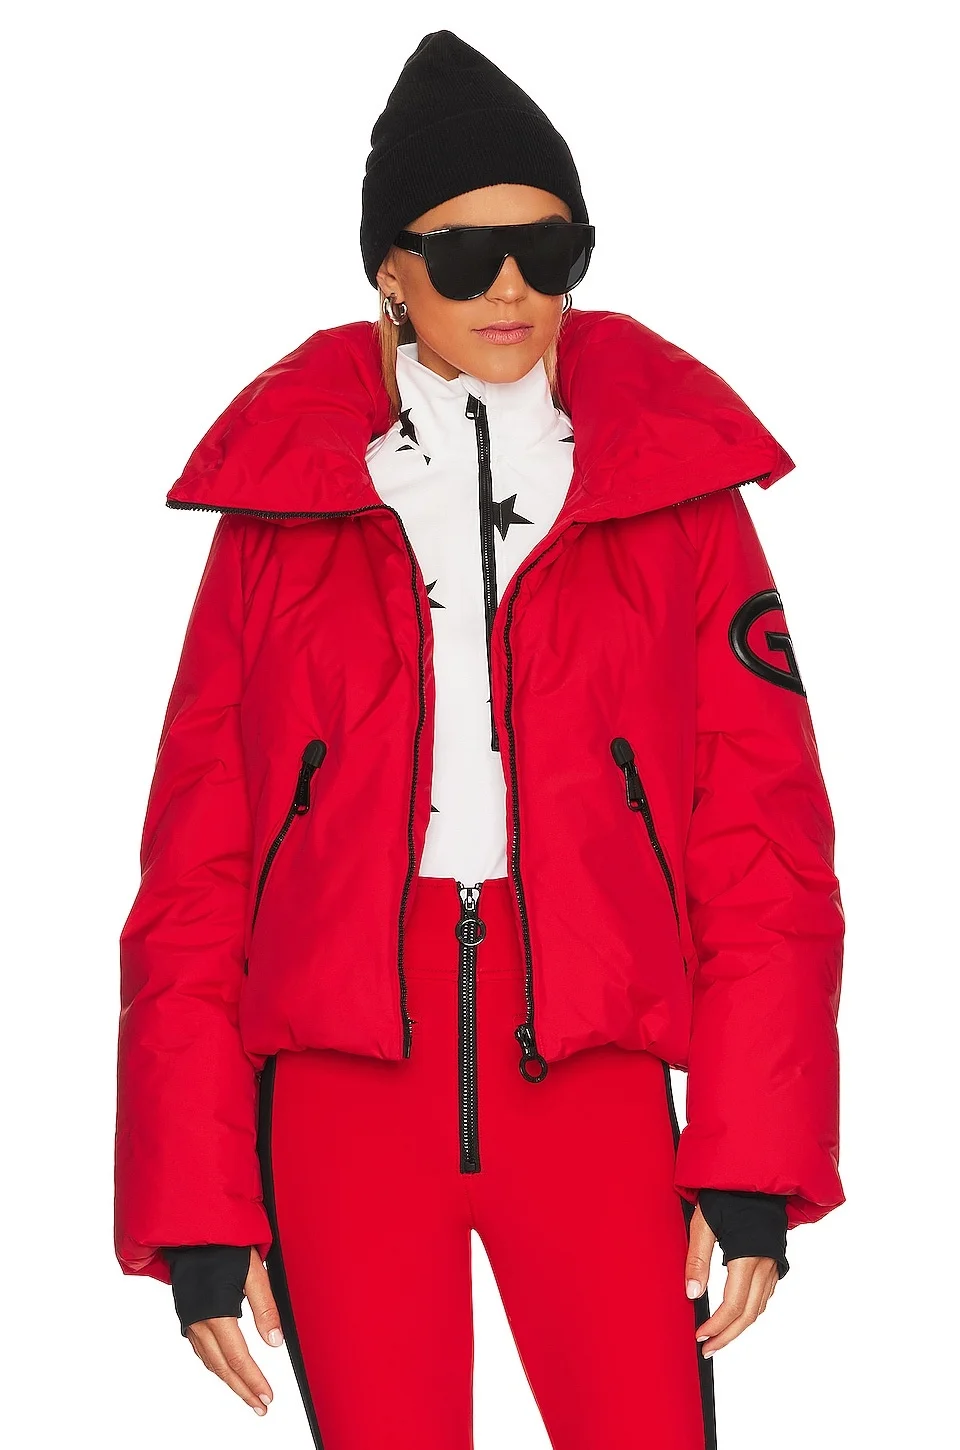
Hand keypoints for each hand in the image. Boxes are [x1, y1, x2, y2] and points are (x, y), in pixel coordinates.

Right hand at [185, 1249, 283, 1415]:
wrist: (192, 1232)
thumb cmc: (224, 1246)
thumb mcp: (253, 1271)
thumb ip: (265, 1307)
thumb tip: (275, 1341)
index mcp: (215, 1313)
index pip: (237, 1358)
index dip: (253, 1380)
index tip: (267, 1396)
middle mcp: (198, 1322)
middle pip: (222, 1367)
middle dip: (242, 1390)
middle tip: (260, 1407)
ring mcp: (190, 1321)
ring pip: (210, 1362)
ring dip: (229, 1381)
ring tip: (247, 1394)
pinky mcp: (188, 1316)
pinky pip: (202, 1351)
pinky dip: (216, 1365)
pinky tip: (225, 1368)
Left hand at [684, 1204, 778, 1356]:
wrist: (755, 1175)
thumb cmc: (726, 1195)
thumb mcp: (703, 1222)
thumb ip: (697, 1258)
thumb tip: (691, 1295)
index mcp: (747, 1257)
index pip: (734, 1305)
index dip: (717, 1326)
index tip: (700, 1336)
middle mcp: (765, 1265)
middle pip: (749, 1314)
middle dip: (728, 1335)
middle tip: (708, 1348)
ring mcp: (773, 1264)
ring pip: (760, 1307)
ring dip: (740, 1326)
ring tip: (719, 1336)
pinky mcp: (775, 1260)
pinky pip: (765, 1295)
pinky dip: (751, 1310)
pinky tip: (736, 1313)